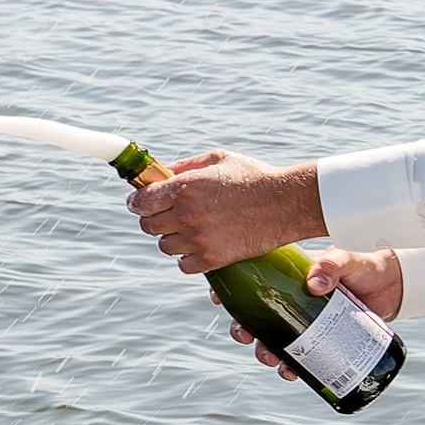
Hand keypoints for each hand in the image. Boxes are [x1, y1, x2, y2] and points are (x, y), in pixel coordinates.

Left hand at [125, 147, 323, 275]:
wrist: (286, 203)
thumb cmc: (253, 176)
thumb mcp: (217, 159)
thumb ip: (184, 166)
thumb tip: (159, 174)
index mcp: (184, 187)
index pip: (140, 201)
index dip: (138, 201)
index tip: (142, 202)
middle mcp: (187, 214)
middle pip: (148, 225)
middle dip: (155, 218)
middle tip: (169, 215)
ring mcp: (199, 239)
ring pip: (164, 246)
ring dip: (172, 238)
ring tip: (190, 230)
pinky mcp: (212, 259)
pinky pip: (183, 265)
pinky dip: (188, 258)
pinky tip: (200, 247)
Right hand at [233, 250, 406, 377]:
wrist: (391, 289)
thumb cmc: (364, 268)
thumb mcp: (348, 260)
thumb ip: (332, 265)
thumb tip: (314, 283)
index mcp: (287, 274)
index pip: (250, 279)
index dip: (230, 290)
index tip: (221, 299)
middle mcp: (289, 299)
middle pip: (253, 315)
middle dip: (242, 329)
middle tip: (246, 337)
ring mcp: (302, 320)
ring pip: (271, 339)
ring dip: (263, 352)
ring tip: (270, 359)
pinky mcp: (318, 339)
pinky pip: (297, 356)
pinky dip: (290, 367)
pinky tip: (291, 373)